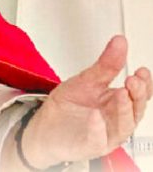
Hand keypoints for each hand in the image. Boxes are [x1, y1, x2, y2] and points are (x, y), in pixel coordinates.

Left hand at [21, 36, 151, 167]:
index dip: (144, 84)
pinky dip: (98, 128)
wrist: (44, 127)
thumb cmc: (67, 106)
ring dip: (123, 109)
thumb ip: (105, 65)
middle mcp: (116, 119)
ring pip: (123, 126)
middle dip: (137, 94)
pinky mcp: (91, 145)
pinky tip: (95, 116)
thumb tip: (120, 42)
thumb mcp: (85, 80)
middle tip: (134, 81)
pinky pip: (98, 138)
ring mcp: (106, 134)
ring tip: (121, 93)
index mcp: (117, 102)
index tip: (142, 71)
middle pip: (135, 109)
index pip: (138, 94)